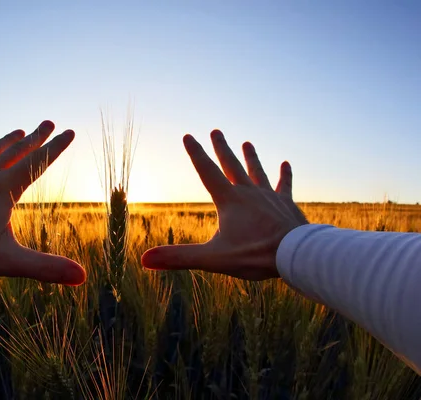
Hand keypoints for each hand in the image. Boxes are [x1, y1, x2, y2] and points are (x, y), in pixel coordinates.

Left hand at [0, 120, 85, 284]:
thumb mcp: (9, 261)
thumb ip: (45, 267)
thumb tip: (81, 277)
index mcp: (5, 189)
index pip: (37, 163)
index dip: (56, 148)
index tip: (70, 132)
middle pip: (17, 152)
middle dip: (36, 138)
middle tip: (49, 123)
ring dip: (8, 142)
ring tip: (20, 132)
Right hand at [141, 130, 307, 279]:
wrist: (295, 254)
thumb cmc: (254, 255)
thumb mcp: (212, 258)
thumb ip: (179, 258)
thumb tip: (145, 260)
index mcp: (229, 200)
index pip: (207, 171)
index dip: (196, 153)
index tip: (188, 135)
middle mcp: (248, 192)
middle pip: (231, 165)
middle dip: (222, 148)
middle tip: (216, 130)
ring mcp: (269, 196)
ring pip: (256, 171)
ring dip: (250, 157)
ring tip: (247, 143)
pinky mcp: (286, 205)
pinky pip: (283, 185)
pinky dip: (284, 175)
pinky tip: (285, 163)